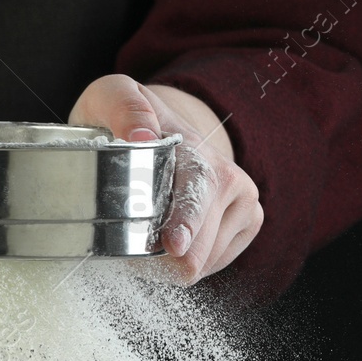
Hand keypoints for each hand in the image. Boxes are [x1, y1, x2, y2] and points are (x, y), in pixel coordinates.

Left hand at [69, 74, 261, 283]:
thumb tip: (140, 136)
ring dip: (171, 262)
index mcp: (194, 149)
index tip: (174, 245)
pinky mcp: (251, 219)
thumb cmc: (127, 120)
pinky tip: (171, 243)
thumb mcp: (110, 97)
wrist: (163, 127)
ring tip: (146, 239)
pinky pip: (216, 263)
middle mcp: (228, 175)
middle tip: (128, 253)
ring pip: (207, 260)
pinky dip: (189, 262)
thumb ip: (123, 108)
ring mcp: (244, 199)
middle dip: (162, 259)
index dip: (186, 223)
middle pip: (201, 242)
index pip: (197, 189)